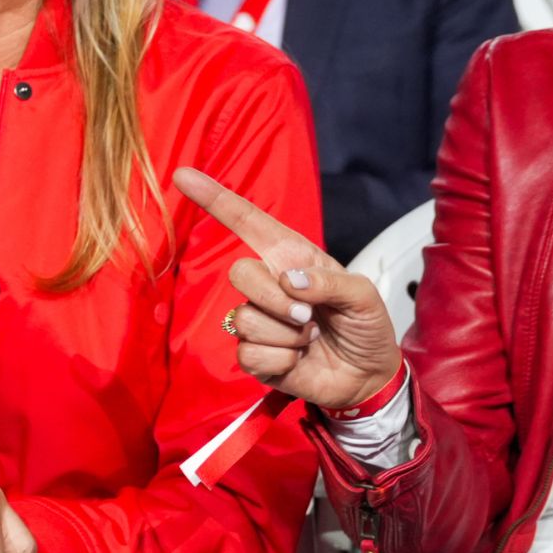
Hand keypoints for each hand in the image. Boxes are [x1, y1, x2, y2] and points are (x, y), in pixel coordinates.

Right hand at [175, 167, 402, 408]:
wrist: (368, 376)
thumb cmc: (365, 326)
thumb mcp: (363, 296)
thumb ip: (330, 283)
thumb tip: (288, 280)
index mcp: (290, 258)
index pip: (247, 222)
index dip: (214, 198)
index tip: (183, 175)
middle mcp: (267, 284)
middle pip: (240, 273)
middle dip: (275, 299)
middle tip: (308, 317)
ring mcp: (257, 319)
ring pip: (245, 319)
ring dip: (288, 336)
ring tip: (309, 339)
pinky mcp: (253, 354)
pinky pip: (249, 353)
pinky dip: (283, 360)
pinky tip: (297, 360)